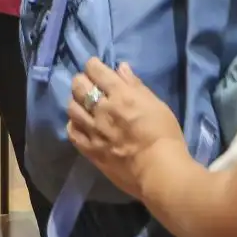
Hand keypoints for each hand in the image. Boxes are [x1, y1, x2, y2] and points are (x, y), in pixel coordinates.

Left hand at [67, 58, 187, 200]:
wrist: (159, 171)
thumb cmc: (164, 135)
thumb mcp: (156, 104)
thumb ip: (136, 86)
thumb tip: (120, 68)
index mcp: (121, 95)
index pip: (97, 71)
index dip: (93, 65)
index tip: (94, 66)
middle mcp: (102, 109)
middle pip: (79, 86)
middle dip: (80, 80)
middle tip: (86, 82)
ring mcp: (94, 131)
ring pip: (72, 107)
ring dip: (75, 101)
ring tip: (81, 102)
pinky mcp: (90, 150)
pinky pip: (72, 132)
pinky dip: (73, 124)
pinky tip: (79, 123)